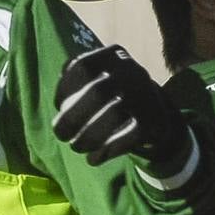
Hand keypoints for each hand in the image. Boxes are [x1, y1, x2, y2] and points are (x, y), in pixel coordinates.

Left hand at [52, 45, 189, 166]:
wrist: (153, 113)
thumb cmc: (111, 96)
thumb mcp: (95, 81)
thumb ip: (74, 86)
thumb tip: (62, 105)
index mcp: (113, 55)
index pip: (82, 66)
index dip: (64, 88)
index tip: (58, 107)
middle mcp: (132, 70)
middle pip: (97, 92)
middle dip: (73, 118)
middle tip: (61, 135)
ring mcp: (147, 94)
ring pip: (115, 114)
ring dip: (89, 136)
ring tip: (77, 147)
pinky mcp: (156, 120)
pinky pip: (131, 135)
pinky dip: (108, 149)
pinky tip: (94, 159)